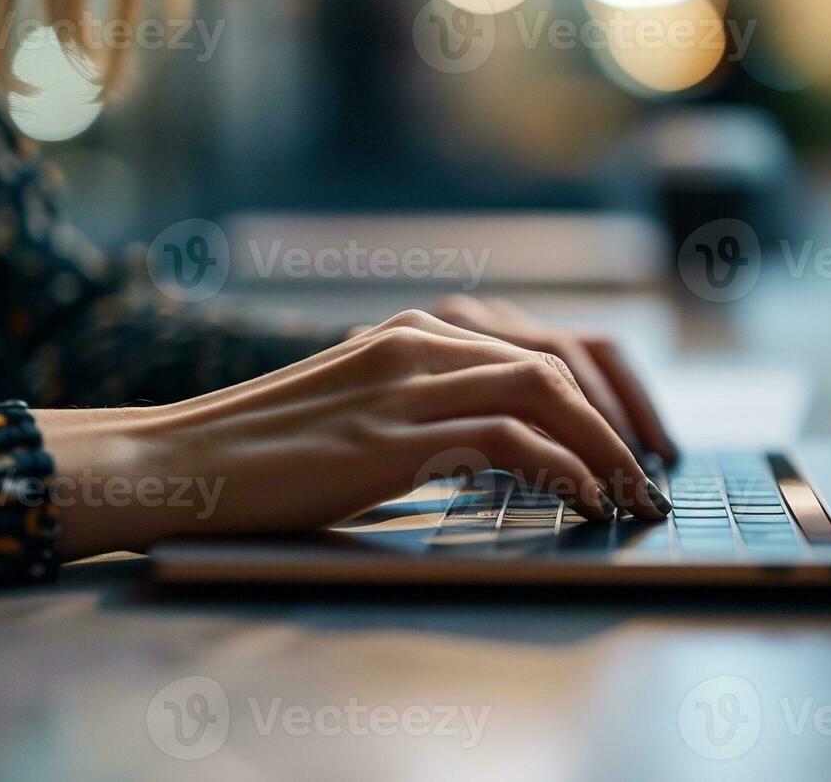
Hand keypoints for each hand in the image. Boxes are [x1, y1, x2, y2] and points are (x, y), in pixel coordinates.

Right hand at [38, 310, 671, 558]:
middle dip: (623, 417)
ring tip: (631, 496)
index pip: (545, 343)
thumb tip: (511, 452)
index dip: (608, 390)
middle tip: (652, 474)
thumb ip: (430, 412)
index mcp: (415, 329)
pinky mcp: (393, 434)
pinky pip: (509, 439)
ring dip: (606, 445)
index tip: (639, 441)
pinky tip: (583, 501)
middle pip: (560, 359)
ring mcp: (407, 380)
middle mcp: (421, 338)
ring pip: (546, 391)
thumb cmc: (265, 454)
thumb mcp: (361, 415)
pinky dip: (562, 469)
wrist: (178, 461)